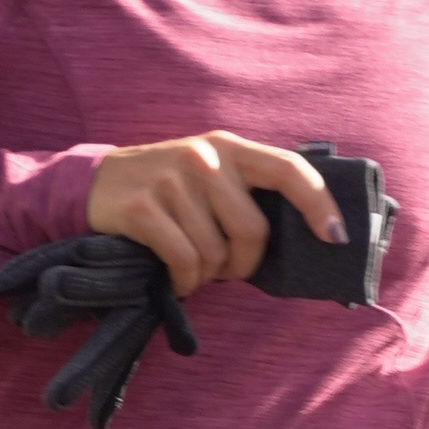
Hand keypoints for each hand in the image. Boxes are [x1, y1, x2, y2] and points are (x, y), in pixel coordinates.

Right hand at [86, 131, 341, 296]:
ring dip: (207, 275)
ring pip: (215, 252)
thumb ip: (246, 193)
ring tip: (191, 268)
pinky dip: (184, 281)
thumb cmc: (166, 190)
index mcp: (229, 147)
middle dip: (244, 263)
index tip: (335, 237)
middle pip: (252, 230)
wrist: (93, 184)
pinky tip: (175, 278)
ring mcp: (172, 180)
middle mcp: (204, 157)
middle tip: (226, 270)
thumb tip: (302, 239)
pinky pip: (184, 261)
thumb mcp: (207, 175)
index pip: (289, 169)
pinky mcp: (143, 207)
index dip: (319, 203)